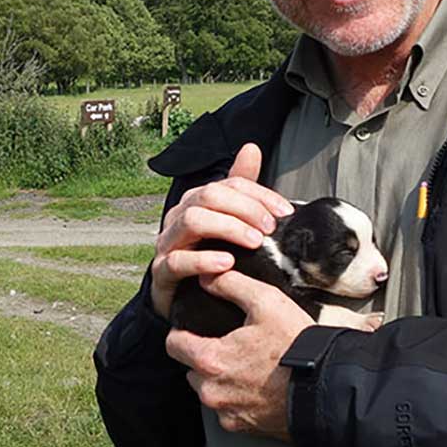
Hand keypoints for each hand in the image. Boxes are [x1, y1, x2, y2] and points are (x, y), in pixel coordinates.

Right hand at [150, 143, 292, 319]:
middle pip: (209, 196)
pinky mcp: (161, 271)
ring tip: (254, 242)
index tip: (285, 212)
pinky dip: (202, 260)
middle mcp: (180, 215)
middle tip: (270, 228)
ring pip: (192, 221)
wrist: (182, 298)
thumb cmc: (209, 253)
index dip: (260, 195)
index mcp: (198, 200)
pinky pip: (176, 260)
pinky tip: (227, 263)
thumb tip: (251, 148)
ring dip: (228, 228)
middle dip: (245, 209)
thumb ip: (241, 188)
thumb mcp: (230, 221)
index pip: (230, 185)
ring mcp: (168, 242)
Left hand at [165, 268, 313, 438]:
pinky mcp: (242, 427)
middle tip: (232, 344)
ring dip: (220, 378)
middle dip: (205, 356)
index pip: (173, 345)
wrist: (326, 386)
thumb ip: (231, 285)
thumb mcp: (266, 302)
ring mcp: (226, 412)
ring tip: (248, 364)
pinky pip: (227, 410)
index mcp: (210, 360)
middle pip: (191, 368)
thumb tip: (206, 277)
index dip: (183, 332)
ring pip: (209, 390)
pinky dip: (237, 398)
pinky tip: (259, 384)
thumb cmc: (296, 345)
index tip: (195, 329)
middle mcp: (211, 391)